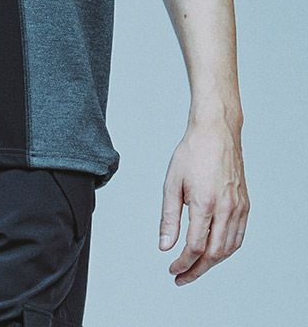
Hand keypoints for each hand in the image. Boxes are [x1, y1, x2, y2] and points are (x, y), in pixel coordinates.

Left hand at [158, 120, 249, 284]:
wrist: (216, 132)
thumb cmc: (192, 152)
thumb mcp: (172, 183)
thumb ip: (169, 217)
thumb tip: (165, 246)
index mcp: (205, 204)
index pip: (195, 247)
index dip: (183, 263)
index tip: (172, 268)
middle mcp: (226, 209)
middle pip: (213, 254)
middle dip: (196, 270)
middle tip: (181, 277)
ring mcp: (238, 208)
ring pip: (228, 249)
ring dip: (211, 263)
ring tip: (195, 267)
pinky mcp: (245, 205)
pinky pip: (238, 236)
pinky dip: (226, 250)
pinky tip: (214, 251)